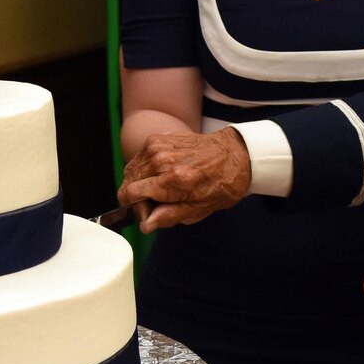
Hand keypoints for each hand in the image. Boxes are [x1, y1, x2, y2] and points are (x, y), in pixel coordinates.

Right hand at [118, 129, 251, 231]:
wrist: (235, 154)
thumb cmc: (221, 183)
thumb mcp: (200, 209)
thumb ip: (169, 216)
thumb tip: (145, 225)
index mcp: (172, 180)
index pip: (130, 193)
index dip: (137, 208)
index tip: (151, 213)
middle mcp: (161, 160)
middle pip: (128, 182)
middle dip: (138, 197)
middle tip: (158, 203)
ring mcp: (158, 146)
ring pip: (131, 170)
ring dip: (141, 182)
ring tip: (162, 188)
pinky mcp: (158, 138)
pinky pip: (139, 158)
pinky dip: (146, 169)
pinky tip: (163, 174)